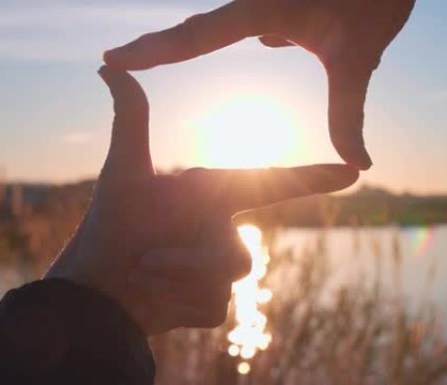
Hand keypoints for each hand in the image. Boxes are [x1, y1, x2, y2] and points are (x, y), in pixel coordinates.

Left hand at [45, 66, 358, 334]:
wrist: (93, 292)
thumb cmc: (108, 229)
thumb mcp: (124, 175)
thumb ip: (131, 122)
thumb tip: (109, 67)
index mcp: (213, 197)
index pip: (274, 184)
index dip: (315, 177)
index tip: (353, 171)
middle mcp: (222, 229)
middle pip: (238, 253)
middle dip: (190, 260)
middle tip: (146, 260)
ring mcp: (218, 271)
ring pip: (226, 281)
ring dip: (178, 278)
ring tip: (144, 273)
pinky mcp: (210, 304)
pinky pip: (212, 307)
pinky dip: (177, 302)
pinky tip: (155, 298)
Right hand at [103, 0, 415, 169]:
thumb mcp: (358, 59)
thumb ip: (348, 114)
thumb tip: (357, 166)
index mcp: (263, 7)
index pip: (195, 35)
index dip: (153, 51)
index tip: (113, 59)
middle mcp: (260, 0)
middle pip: (199, 27)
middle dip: (161, 45)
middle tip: (119, 59)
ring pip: (231, 22)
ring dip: (200, 38)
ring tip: (161, 52)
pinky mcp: (296, 0)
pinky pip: (265, 18)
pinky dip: (256, 32)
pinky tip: (272, 40)